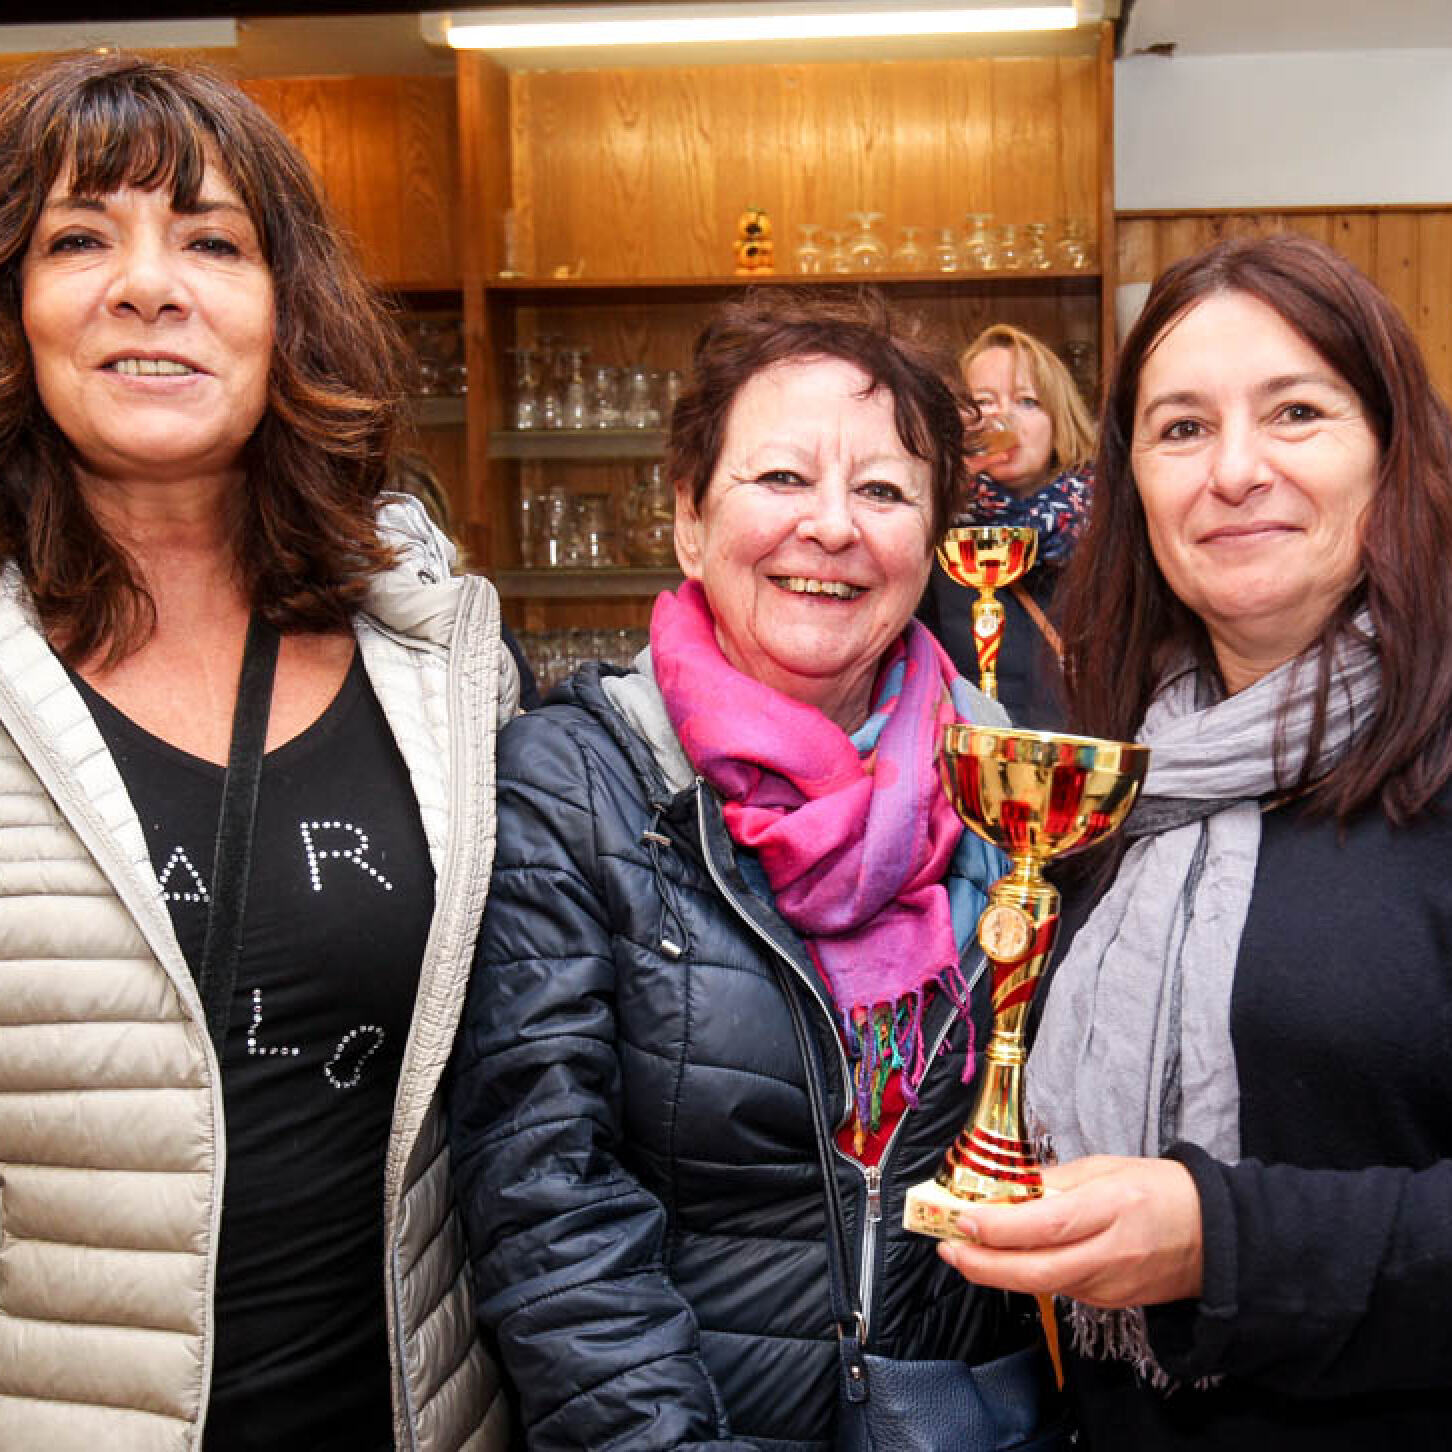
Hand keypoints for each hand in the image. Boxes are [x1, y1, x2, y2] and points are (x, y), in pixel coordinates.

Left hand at [936, 1156, 1204, 1308]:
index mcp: (1112, 1207)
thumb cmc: (1162, 1192)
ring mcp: (1111, 1283)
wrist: (1215, 1237)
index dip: (1000, 1227)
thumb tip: (1006, 1187)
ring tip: (963, 1251)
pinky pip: (1060, 1288)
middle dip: (983, 1264)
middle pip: (1037, 1270)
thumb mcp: (1107, 1168)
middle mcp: (1111, 1252)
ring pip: (1043, 1284)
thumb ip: (1055, 1180)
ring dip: (997, 1272)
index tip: (964, 1219)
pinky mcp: (1109, 1300)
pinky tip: (1007, 1260)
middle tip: (948, 1248)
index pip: (1047, 1224)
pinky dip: (1028, 1275)